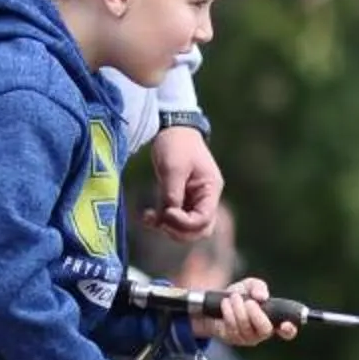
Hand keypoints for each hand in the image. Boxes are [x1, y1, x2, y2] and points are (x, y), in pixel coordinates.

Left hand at [144, 125, 222, 239]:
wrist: (173, 128)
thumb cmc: (176, 144)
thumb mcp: (172, 168)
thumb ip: (171, 194)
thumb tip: (166, 218)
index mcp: (211, 189)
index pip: (204, 219)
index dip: (184, 223)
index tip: (166, 214)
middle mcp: (206, 198)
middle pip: (200, 229)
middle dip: (179, 231)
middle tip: (160, 223)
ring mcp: (195, 200)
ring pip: (188, 228)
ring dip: (170, 228)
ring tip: (151, 218)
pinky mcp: (182, 199)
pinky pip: (176, 219)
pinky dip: (163, 221)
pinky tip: (147, 216)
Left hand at [201, 275, 298, 349]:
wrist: (216, 303)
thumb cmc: (239, 295)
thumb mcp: (249, 286)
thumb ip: (258, 286)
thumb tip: (262, 296)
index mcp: (273, 320)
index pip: (287, 331)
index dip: (289, 329)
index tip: (285, 324)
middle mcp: (262, 332)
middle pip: (265, 330)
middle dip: (256, 315)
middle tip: (249, 302)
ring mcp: (247, 338)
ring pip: (245, 327)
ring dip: (238, 309)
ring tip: (234, 297)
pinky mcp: (233, 338)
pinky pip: (232, 327)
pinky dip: (228, 312)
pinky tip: (225, 303)